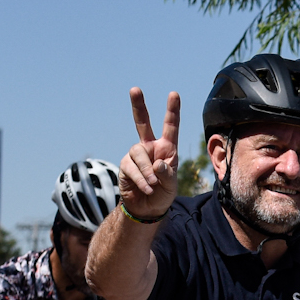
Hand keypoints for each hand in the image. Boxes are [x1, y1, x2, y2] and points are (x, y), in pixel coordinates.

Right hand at [120, 88, 181, 221]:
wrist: (146, 209)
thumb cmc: (162, 195)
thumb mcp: (171, 187)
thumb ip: (167, 174)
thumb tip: (157, 163)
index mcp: (167, 148)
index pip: (170, 127)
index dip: (172, 111)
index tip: (174, 94)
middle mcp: (150, 147)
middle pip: (142, 123)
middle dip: (138, 106)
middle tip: (134, 89)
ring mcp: (136, 155)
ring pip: (138, 153)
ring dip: (146, 170)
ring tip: (152, 185)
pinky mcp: (126, 165)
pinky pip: (131, 168)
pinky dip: (140, 179)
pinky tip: (146, 188)